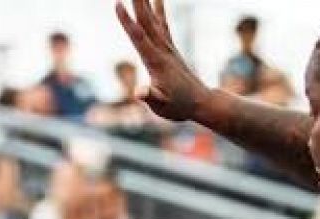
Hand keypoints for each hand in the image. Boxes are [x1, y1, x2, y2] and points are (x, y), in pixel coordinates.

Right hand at [115, 0, 209, 121]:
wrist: (201, 102)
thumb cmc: (179, 106)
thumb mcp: (161, 106)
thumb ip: (150, 97)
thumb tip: (138, 93)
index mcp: (155, 61)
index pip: (138, 37)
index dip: (127, 20)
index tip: (118, 3)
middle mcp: (162, 49)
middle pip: (146, 20)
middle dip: (137, 1)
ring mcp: (167, 47)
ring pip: (153, 18)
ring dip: (145, 0)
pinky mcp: (170, 48)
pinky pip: (162, 23)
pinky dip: (158, 8)